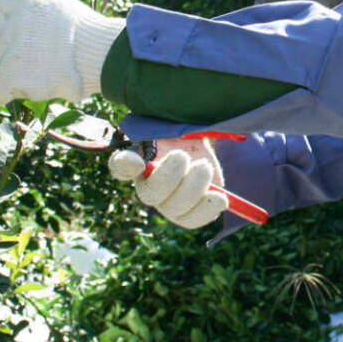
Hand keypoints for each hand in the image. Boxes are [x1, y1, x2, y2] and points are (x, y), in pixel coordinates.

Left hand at [0, 0, 124, 104]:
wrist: (100, 52)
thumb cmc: (88, 33)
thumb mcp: (59, 9)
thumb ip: (32, 15)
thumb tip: (10, 27)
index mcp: (22, 2)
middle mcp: (9, 22)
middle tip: (24, 60)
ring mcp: (7, 50)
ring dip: (6, 73)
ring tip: (37, 72)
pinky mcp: (9, 76)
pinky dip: (4, 92)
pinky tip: (23, 88)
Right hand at [108, 137, 228, 228]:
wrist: (196, 142)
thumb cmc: (179, 131)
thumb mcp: (170, 122)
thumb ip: (162, 128)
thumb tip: (156, 143)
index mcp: (136, 159)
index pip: (120, 166)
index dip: (127, 165)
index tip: (139, 160)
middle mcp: (148, 186)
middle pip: (152, 194)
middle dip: (170, 176)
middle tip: (184, 156)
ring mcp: (168, 202)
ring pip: (175, 209)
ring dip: (194, 189)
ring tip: (204, 168)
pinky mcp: (190, 209)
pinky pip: (193, 219)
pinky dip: (208, 210)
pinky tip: (221, 199)